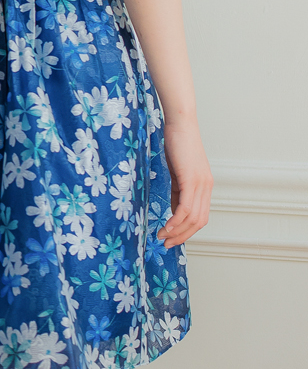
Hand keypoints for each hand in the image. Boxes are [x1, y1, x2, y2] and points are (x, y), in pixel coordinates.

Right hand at [158, 121, 213, 248]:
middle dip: (182, 236)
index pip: (200, 217)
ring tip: (163, 236)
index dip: (187, 232)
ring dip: (177, 231)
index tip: (171, 239)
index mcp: (204, 187)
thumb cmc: (176, 145)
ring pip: (193, 217)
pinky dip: (176, 220)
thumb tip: (174, 212)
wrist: (180, 125)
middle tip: (166, 243)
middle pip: (199, 221)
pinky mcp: (192, 179)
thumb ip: (178, 192)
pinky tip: (166, 226)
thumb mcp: (177, 174)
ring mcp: (201, 184)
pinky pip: (186, 207)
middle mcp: (206, 187)